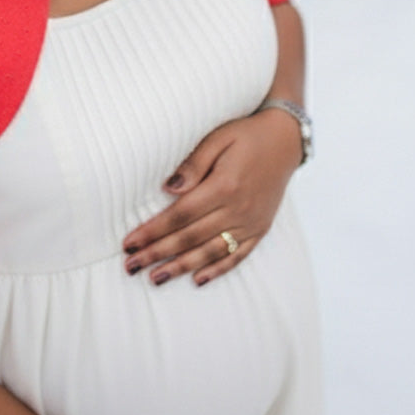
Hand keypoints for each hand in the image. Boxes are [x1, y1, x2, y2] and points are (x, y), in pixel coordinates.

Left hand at [122, 108, 302, 286]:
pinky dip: (217, 270)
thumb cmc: (245, 134)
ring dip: (181, 267)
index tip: (129, 243)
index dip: (153, 231)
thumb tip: (168, 189)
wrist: (284, 140)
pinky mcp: (260, 229)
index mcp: (224, 186)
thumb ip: (193, 165)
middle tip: (130, 266)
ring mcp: (251, 223)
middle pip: (190, 238)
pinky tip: (197, 280)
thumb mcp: (216, 138)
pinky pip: (238, 256)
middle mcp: (238, 210)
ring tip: (155, 279)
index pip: (180, 215)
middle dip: (158, 254)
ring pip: (211, 252)